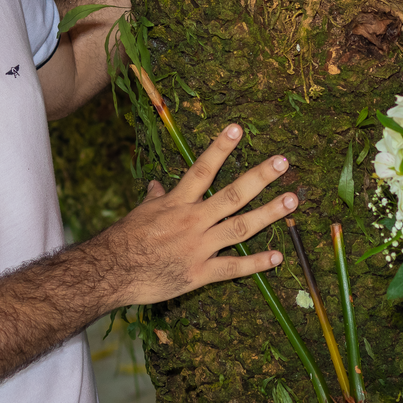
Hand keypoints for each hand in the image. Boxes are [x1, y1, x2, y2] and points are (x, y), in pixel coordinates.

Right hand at [90, 123, 296, 307]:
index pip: (202, 169)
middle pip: (231, 195)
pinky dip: (256, 263)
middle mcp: (192, 221)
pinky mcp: (199, 273)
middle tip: (282, 162)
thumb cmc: (124, 240)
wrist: (110, 273)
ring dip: (268, 214)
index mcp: (177, 202)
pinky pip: (233, 268)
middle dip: (259, 177)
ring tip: (292, 200)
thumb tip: (157, 186)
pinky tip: (277, 256)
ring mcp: (198, 247)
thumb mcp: (141, 213)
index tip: (238, 129)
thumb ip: (156, 199)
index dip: (220, 148)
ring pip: (239, 227)